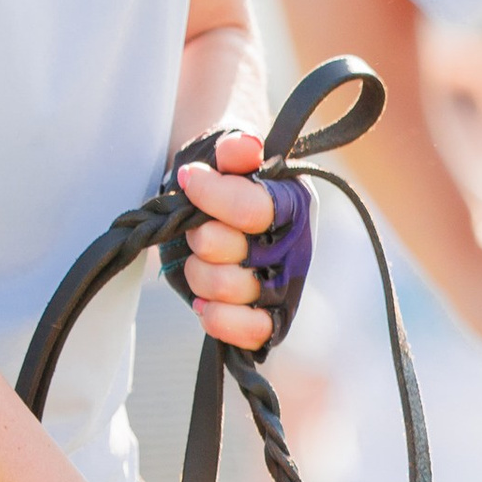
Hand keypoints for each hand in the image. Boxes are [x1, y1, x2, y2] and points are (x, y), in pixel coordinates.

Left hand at [174, 129, 277, 351]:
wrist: (207, 206)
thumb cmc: (220, 176)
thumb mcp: (222, 151)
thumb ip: (233, 148)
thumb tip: (244, 148)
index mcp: (293, 204)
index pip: (255, 209)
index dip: (214, 196)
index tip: (188, 179)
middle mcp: (293, 247)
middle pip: (238, 253)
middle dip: (203, 238)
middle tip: (197, 227)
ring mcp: (280, 287)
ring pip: (233, 291)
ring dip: (200, 274)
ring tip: (198, 260)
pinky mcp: (266, 318)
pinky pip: (253, 333)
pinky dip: (221, 320)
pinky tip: (202, 304)